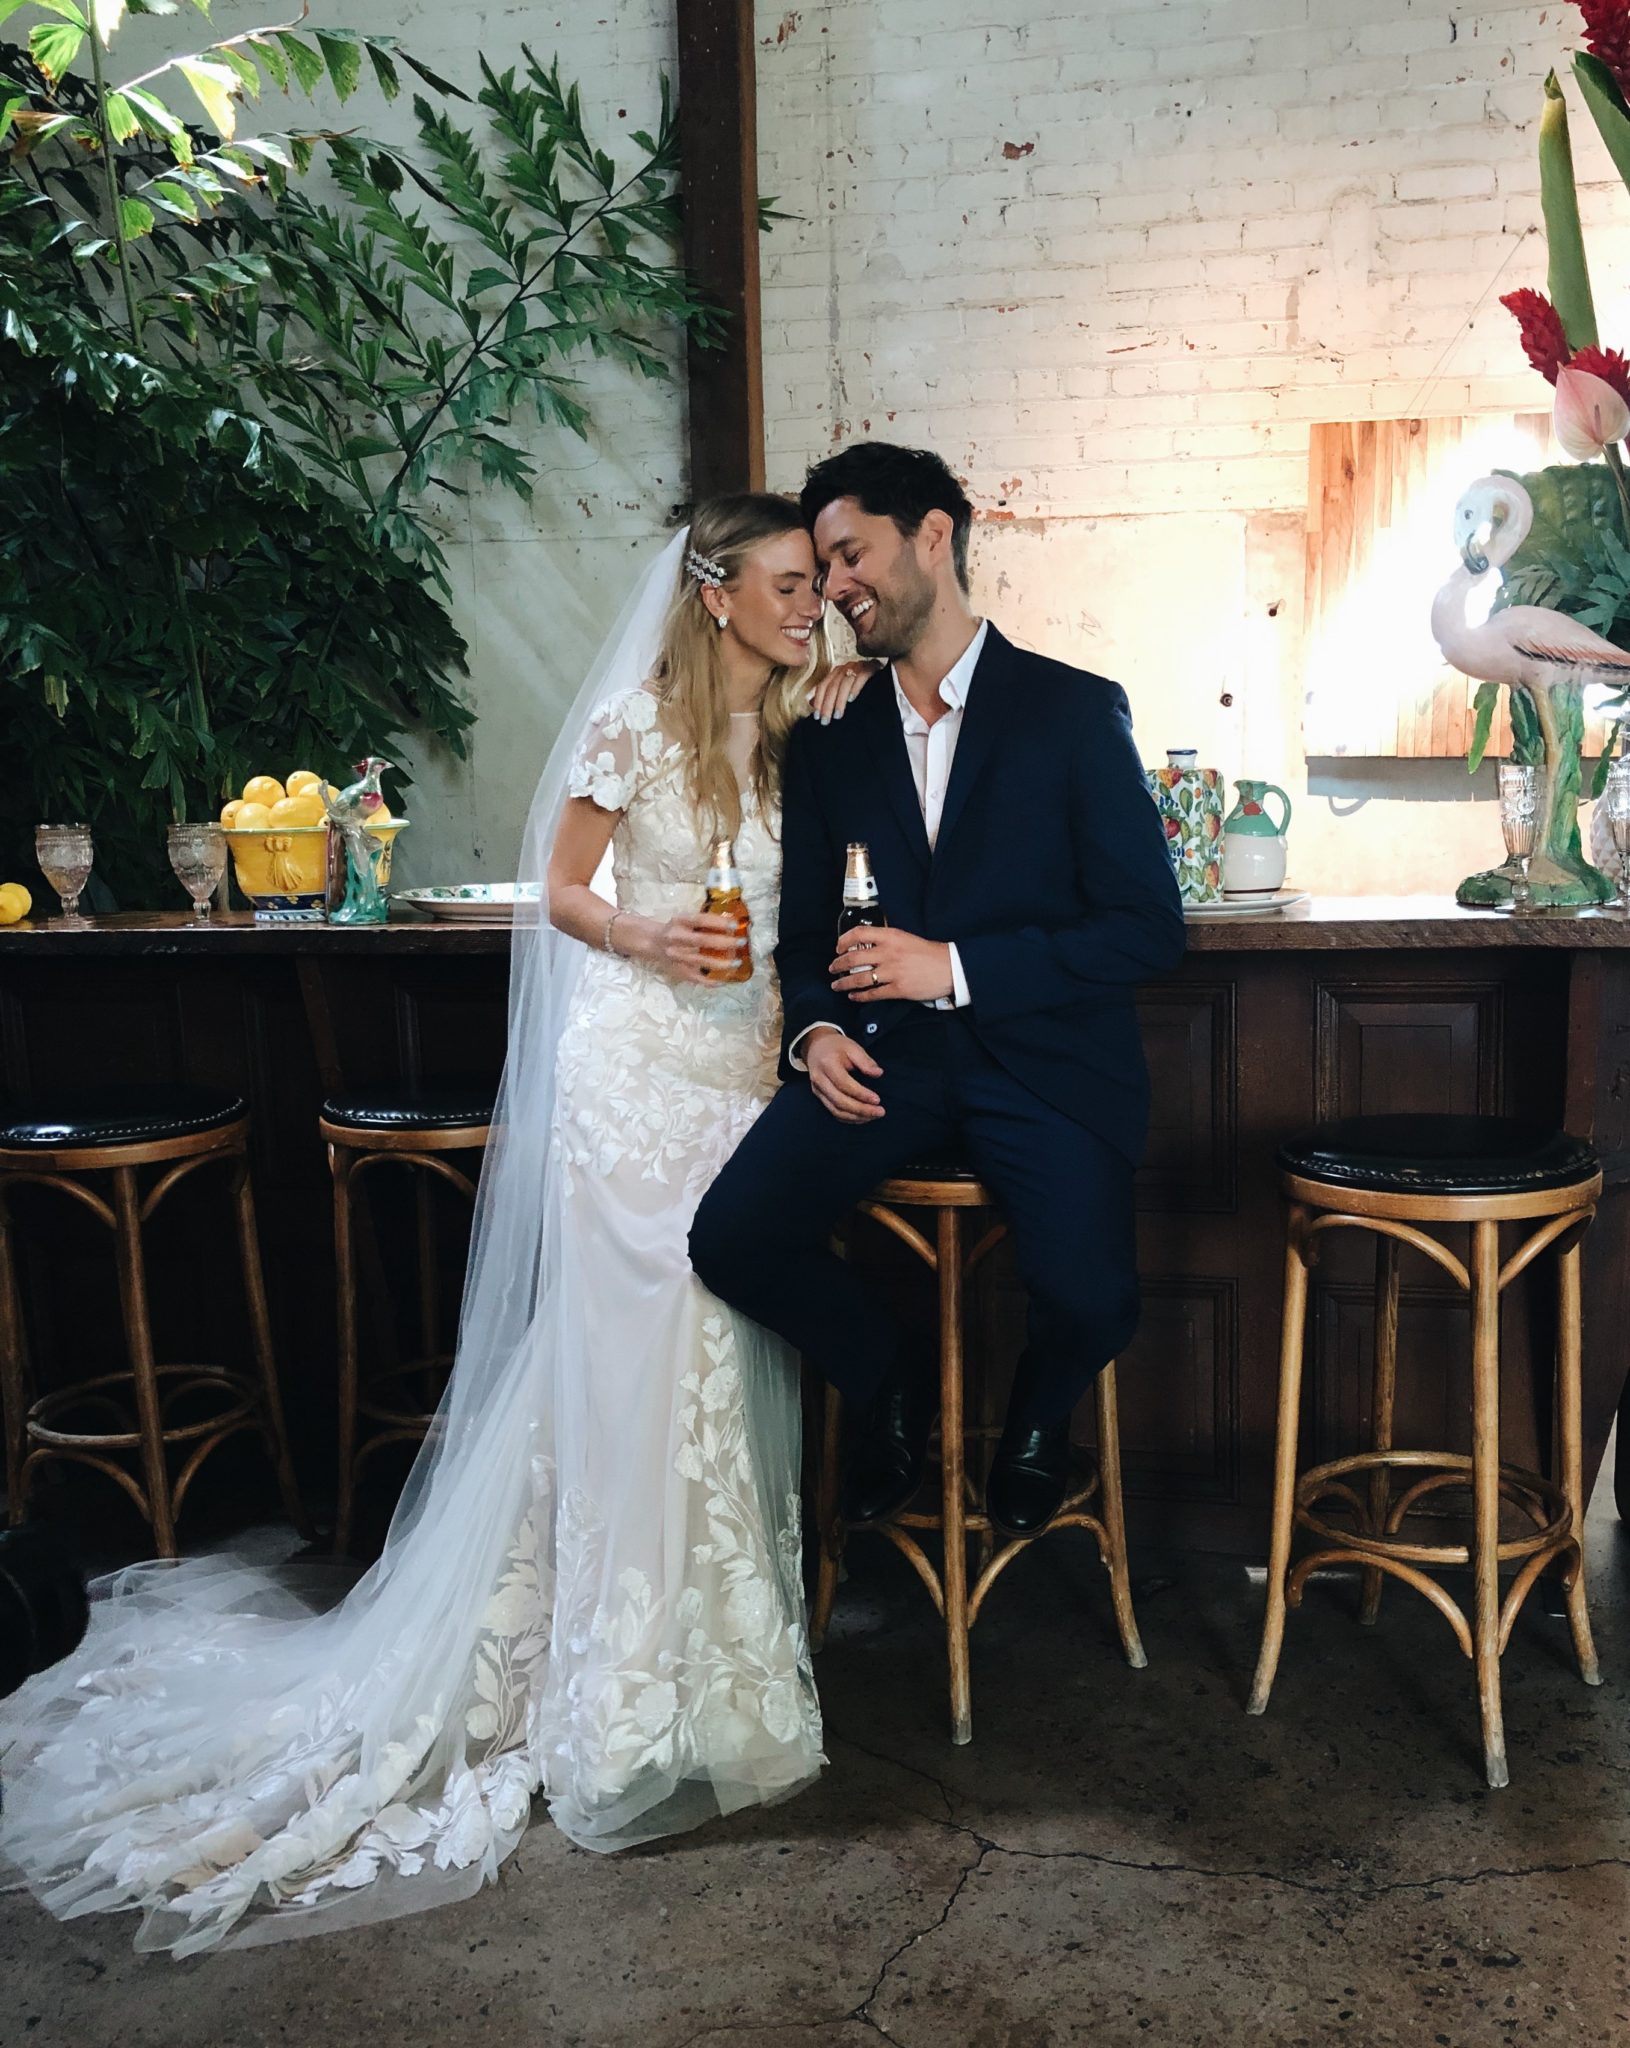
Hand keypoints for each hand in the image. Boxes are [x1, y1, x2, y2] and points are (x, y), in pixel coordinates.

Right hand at [634, 911, 744, 985]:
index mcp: (679, 921)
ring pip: (700, 961)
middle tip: (741, 942)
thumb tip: (733, 925)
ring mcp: (676, 956)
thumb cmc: (676, 929)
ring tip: (737, 962)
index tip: (735, 923)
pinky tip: (723, 980)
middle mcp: (676, 938)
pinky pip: (695, 978)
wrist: (652, 943)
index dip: (718, 922)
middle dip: (724, 942)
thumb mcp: (685, 920)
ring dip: (720, 963)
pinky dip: (710, 981)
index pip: (700, 920)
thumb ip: (704, 922)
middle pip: (701, 941)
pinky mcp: (677, 970)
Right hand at [805, 1028, 884, 1121]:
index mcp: (828, 1064)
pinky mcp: (819, 1096)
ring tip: (873, 1116)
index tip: (877, 1099)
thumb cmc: (836, 1047)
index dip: (861, 1094)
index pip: (844, 1084)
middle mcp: (820, 1080)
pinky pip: (833, 1112)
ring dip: (856, 1116)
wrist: (816, 1047)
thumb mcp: (852, 1047)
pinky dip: (848, 1118)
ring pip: (836, 1110)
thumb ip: (866, 1061)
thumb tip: (878, 1074)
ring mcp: (818, 1090)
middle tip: (879, 1112)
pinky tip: (862, 1117)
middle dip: (861, 1110)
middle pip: (839, 1101)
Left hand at [807, 659, 880, 723]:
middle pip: (832, 685)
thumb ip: (828, 698)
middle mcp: (847, 667)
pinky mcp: (872, 666)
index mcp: (838, 672)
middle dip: (828, 705)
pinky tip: (852, 699)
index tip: (817, 717)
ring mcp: (859, 665)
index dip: (819, 702)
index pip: (824, 685)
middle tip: (826, 720)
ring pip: (844, 682)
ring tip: (838, 714)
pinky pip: (861, 676)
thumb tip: (810, 702)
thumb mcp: (844, 698)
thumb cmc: (866, 695)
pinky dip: (855, 688)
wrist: (890, 685)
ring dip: (840, 700)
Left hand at [829, 925, 952, 1002]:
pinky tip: (854, 996)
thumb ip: (887, 940)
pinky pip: (873, 994)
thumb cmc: (929, 953)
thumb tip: (866, 945)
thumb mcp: (906, 938)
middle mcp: (889, 953)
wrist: (950, 968)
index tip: (838, 947)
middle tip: (833, 968)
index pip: (859, 934)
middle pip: (854, 958)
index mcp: (891, 937)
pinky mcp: (898, 989)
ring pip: (859, 978)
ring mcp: (892, 972)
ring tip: (836, 985)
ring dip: (843, 983)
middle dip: (838, 964)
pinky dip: (860, 996)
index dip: (844, 940)